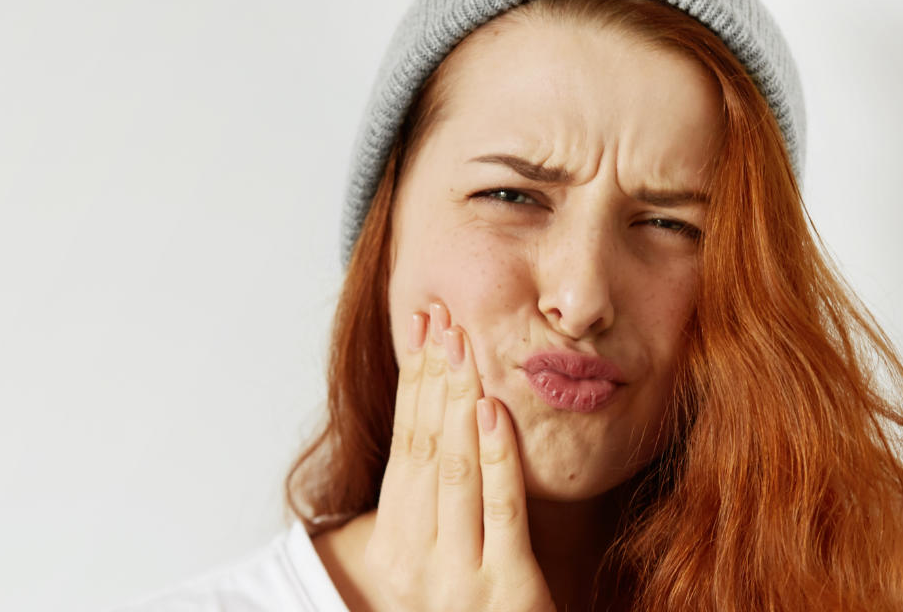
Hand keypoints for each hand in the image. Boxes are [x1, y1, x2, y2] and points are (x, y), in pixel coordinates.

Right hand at [361, 302, 556, 611]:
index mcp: (397, 544)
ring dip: (458, 402)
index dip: (413, 383)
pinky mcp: (505, 588)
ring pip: (454, 471)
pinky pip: (499, 509)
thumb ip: (437, 503)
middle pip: (424, 449)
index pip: (404, 446)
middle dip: (433, 379)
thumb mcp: (439, 558)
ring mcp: (457, 575)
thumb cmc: (468, 611)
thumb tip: (437, 424)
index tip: (421, 328)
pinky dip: (497, 456)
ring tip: (463, 348)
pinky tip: (494, 411)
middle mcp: (417, 559)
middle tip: (441, 319)